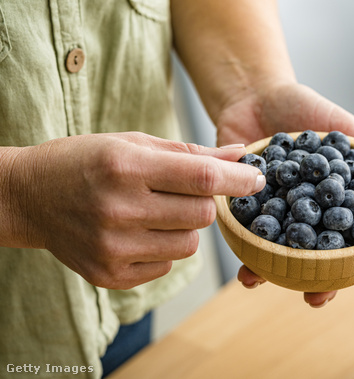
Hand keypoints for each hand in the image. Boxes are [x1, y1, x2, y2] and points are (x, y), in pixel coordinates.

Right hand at [0, 132, 263, 288]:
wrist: (30, 197)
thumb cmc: (87, 161)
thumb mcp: (134, 143)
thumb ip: (190, 152)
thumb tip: (241, 154)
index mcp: (126, 166)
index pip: (202, 178)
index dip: (238, 180)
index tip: (258, 178)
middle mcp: (118, 209)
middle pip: (202, 215)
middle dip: (206, 202)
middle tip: (185, 191)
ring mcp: (112, 247)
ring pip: (190, 244)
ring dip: (186, 227)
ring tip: (157, 211)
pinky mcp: (109, 275)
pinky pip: (167, 264)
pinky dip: (164, 247)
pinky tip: (138, 231)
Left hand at [214, 82, 353, 306]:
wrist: (253, 95)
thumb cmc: (303, 109)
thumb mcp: (342, 125)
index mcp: (341, 199)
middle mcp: (314, 214)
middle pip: (327, 257)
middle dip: (328, 282)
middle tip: (322, 297)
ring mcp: (282, 217)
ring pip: (289, 258)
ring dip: (286, 280)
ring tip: (284, 291)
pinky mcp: (250, 215)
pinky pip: (251, 243)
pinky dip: (250, 261)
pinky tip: (248, 273)